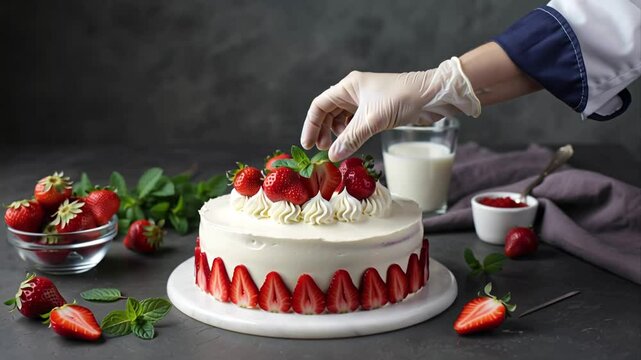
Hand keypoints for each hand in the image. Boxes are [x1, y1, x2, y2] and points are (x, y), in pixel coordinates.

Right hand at [300, 57, 480, 160]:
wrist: (433, 96)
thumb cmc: (402, 99)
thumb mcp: (372, 121)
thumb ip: (351, 139)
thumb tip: (332, 156)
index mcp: (349, 86)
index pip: (319, 105)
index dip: (311, 125)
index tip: (308, 145)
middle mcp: (354, 91)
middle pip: (329, 112)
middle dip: (324, 131)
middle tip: (324, 150)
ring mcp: (366, 101)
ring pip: (342, 119)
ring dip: (338, 134)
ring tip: (339, 147)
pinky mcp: (377, 110)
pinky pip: (356, 123)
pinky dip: (352, 134)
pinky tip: (353, 143)